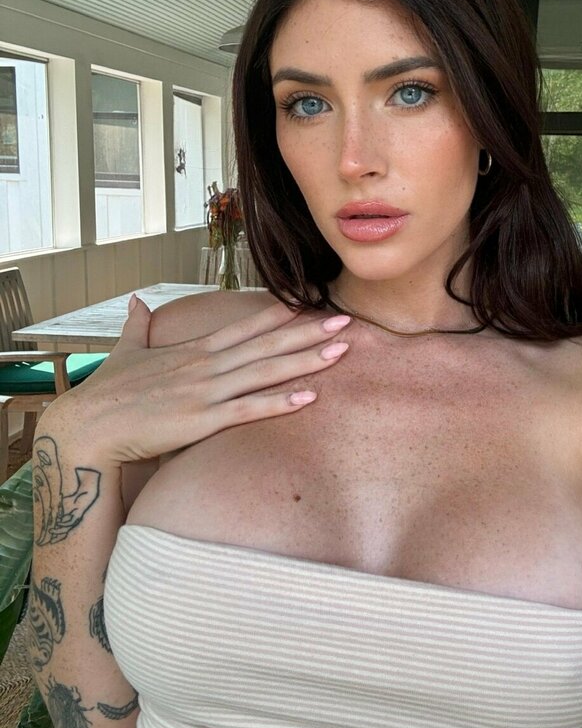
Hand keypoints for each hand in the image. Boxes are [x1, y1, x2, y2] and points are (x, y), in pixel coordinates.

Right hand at [37, 296, 350, 465]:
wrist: (88, 427)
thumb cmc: (106, 392)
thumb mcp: (126, 351)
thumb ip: (138, 325)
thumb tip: (136, 300)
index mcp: (194, 351)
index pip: (246, 326)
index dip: (282, 314)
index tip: (312, 301)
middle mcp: (206, 366)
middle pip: (267, 345)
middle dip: (309, 333)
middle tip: (347, 321)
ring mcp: (206, 392)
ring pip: (265, 373)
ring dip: (306, 362)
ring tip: (341, 352)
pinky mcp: (201, 421)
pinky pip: (248, 410)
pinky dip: (280, 403)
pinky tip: (310, 397)